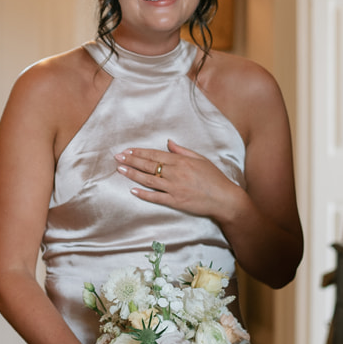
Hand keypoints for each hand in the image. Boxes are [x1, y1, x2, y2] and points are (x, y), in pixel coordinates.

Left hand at [117, 141, 240, 219]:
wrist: (224, 199)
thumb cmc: (214, 178)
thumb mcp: (200, 159)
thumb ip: (182, 151)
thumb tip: (168, 142)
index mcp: (181, 161)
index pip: (155, 155)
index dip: (139, 152)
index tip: (127, 150)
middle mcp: (175, 173)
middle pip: (148, 165)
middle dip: (131, 160)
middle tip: (117, 157)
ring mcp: (174, 188)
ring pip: (148, 180)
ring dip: (133, 174)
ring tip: (120, 170)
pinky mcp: (175, 201)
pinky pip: (156, 197)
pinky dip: (144, 194)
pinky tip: (133, 190)